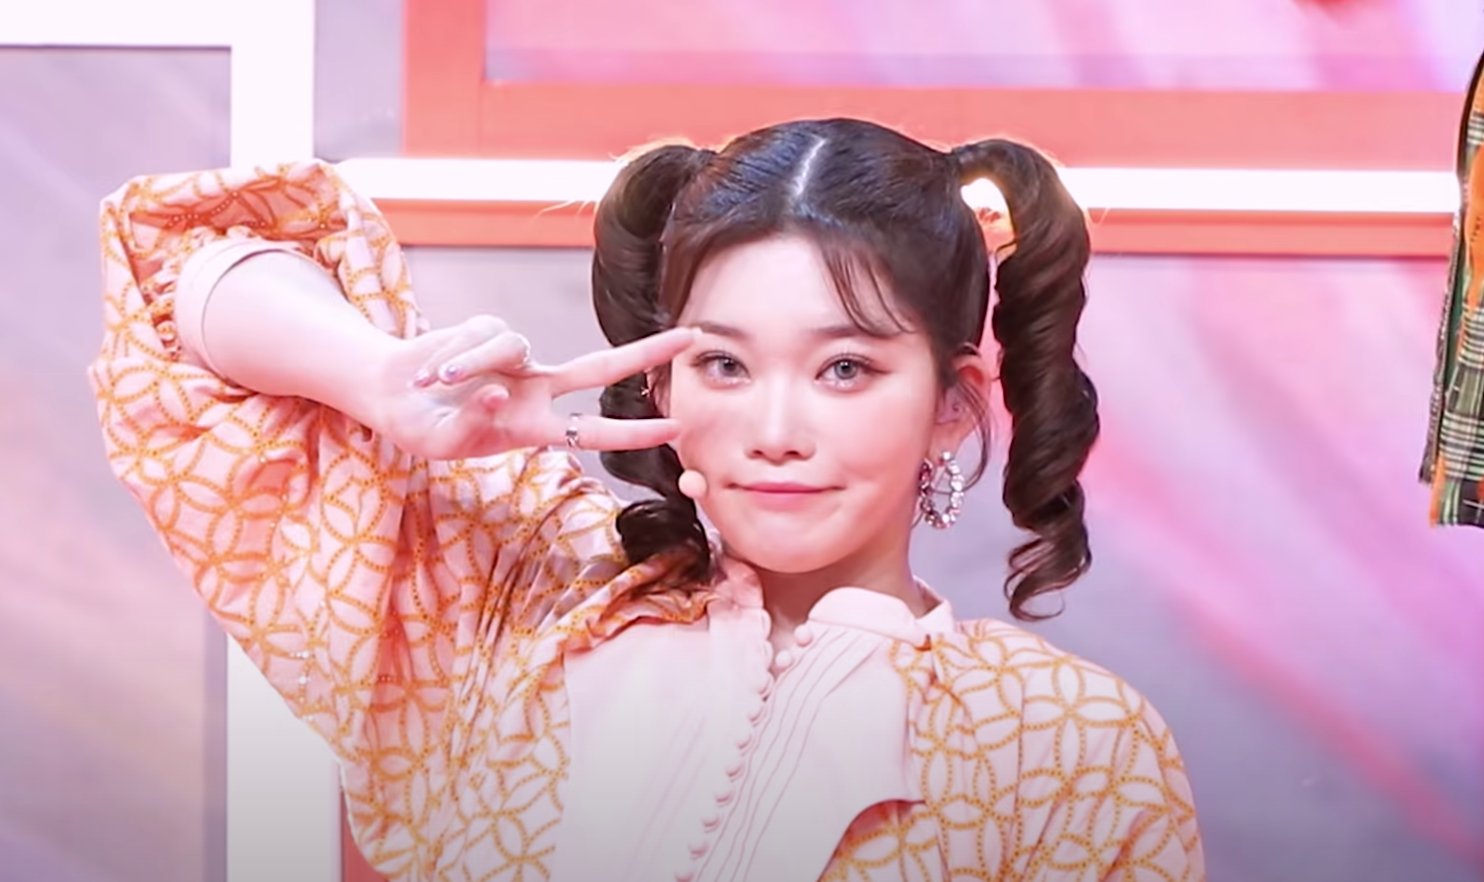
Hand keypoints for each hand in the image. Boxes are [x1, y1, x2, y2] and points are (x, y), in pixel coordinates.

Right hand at [370, 315, 693, 459]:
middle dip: (645, 353)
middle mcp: (534, 390)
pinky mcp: (489, 329)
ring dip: (467, 362)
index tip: (676, 429)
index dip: (634, 432)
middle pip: (600, 368)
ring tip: (431, 382)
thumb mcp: (442, 441)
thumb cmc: (421, 428)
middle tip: (691, 337)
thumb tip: (498, 391)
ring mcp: (515, 359)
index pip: (592, 430)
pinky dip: (449, 352)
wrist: (388, 394)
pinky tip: (427, 370)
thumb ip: (471, 422)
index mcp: (532, 428)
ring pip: (511, 345)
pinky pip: (478, 334)